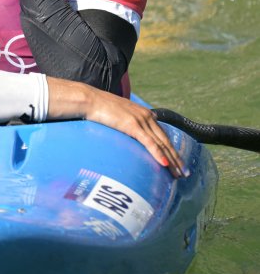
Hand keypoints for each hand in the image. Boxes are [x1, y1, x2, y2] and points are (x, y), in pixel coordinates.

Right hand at [46, 77, 187, 177]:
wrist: (89, 100)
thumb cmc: (98, 108)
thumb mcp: (118, 115)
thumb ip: (126, 123)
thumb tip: (126, 135)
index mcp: (145, 114)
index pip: (162, 135)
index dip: (171, 149)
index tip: (177, 162)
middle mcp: (147, 116)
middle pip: (166, 141)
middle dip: (177, 158)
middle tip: (185, 173)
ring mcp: (140, 121)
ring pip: (161, 144)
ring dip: (172, 160)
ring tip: (179, 174)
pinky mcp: (132, 125)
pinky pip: (149, 143)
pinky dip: (158, 154)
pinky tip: (165, 164)